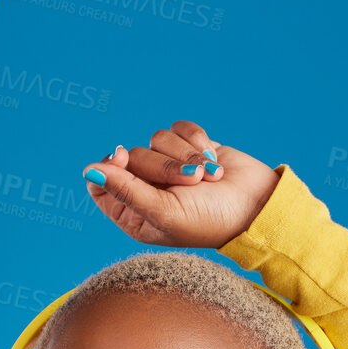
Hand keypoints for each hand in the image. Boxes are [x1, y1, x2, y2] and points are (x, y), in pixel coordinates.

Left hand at [80, 120, 281, 248]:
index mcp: (134, 214)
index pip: (101, 183)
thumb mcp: (163, 212)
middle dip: (164, 166)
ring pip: (157, 139)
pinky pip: (178, 128)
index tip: (123, 159)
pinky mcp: (189, 147)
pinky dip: (196, 140)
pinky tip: (213, 159)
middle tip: (191, 183)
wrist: (258, 206)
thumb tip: (89, 171)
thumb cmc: (210, 220)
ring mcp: (169, 166)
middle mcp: (148, 189)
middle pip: (132, 157)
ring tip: (208, 177)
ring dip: (185, 155)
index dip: (110, 167)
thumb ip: (125, 191)